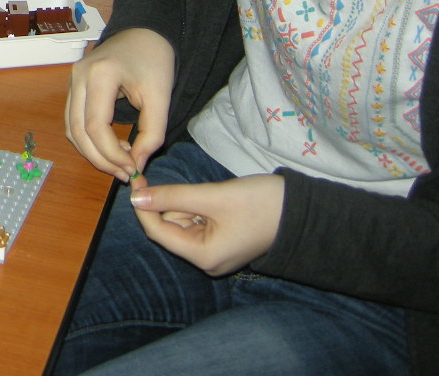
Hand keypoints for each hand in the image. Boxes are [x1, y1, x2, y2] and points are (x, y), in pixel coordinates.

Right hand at [65, 27, 174, 180]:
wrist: (144, 32)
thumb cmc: (155, 61)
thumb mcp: (162, 97)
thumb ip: (152, 134)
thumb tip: (137, 165)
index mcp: (100, 75)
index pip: (96, 127)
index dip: (111, 155)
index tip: (133, 169)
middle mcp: (78, 77)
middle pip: (78, 131)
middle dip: (100, 159)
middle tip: (124, 174)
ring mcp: (72, 80)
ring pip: (71, 129)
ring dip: (92, 152)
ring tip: (119, 163)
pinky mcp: (74, 86)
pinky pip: (74, 121)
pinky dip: (88, 140)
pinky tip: (110, 148)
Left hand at [129, 172, 284, 275]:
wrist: (302, 211)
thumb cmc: (260, 204)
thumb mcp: (212, 196)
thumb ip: (172, 197)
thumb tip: (136, 197)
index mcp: (203, 256)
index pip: (157, 231)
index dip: (144, 205)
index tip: (138, 177)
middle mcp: (206, 261)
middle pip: (169, 227)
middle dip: (172, 203)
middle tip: (192, 186)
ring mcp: (215, 253)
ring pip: (183, 222)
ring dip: (188, 204)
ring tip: (215, 197)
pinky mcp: (222, 242)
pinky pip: (198, 223)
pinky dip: (199, 207)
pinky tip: (217, 202)